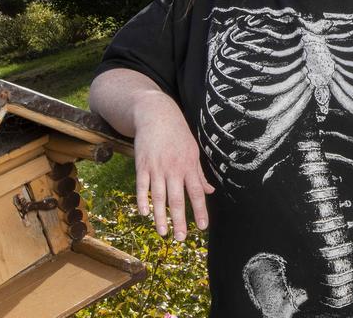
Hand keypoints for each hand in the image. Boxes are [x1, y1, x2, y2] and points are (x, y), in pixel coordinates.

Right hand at [131, 91, 214, 240]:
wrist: (156, 114)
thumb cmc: (177, 134)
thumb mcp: (193, 151)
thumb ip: (199, 173)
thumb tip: (211, 191)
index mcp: (189, 166)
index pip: (197, 192)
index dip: (200, 210)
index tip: (203, 227)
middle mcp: (174, 169)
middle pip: (178, 198)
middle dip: (180, 220)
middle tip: (181, 239)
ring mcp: (156, 167)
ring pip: (159, 196)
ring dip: (160, 216)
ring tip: (163, 232)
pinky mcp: (142, 165)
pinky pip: (142, 186)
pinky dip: (142, 200)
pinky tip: (144, 213)